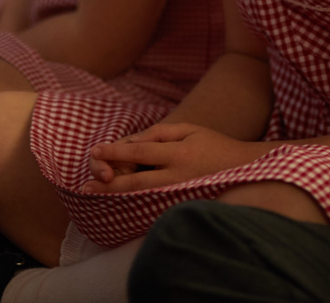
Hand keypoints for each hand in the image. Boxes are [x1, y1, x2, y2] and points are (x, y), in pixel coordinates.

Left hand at [80, 122, 265, 194]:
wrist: (244, 169)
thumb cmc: (214, 144)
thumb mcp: (190, 129)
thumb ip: (160, 133)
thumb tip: (133, 141)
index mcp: (179, 153)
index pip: (141, 151)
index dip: (116, 151)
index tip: (95, 150)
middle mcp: (177, 176)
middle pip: (136, 180)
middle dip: (109, 182)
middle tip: (85, 184)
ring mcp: (179, 192)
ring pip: (141, 193)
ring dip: (116, 192)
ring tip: (94, 191)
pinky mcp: (180, 201)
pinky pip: (152, 199)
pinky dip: (132, 198)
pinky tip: (117, 197)